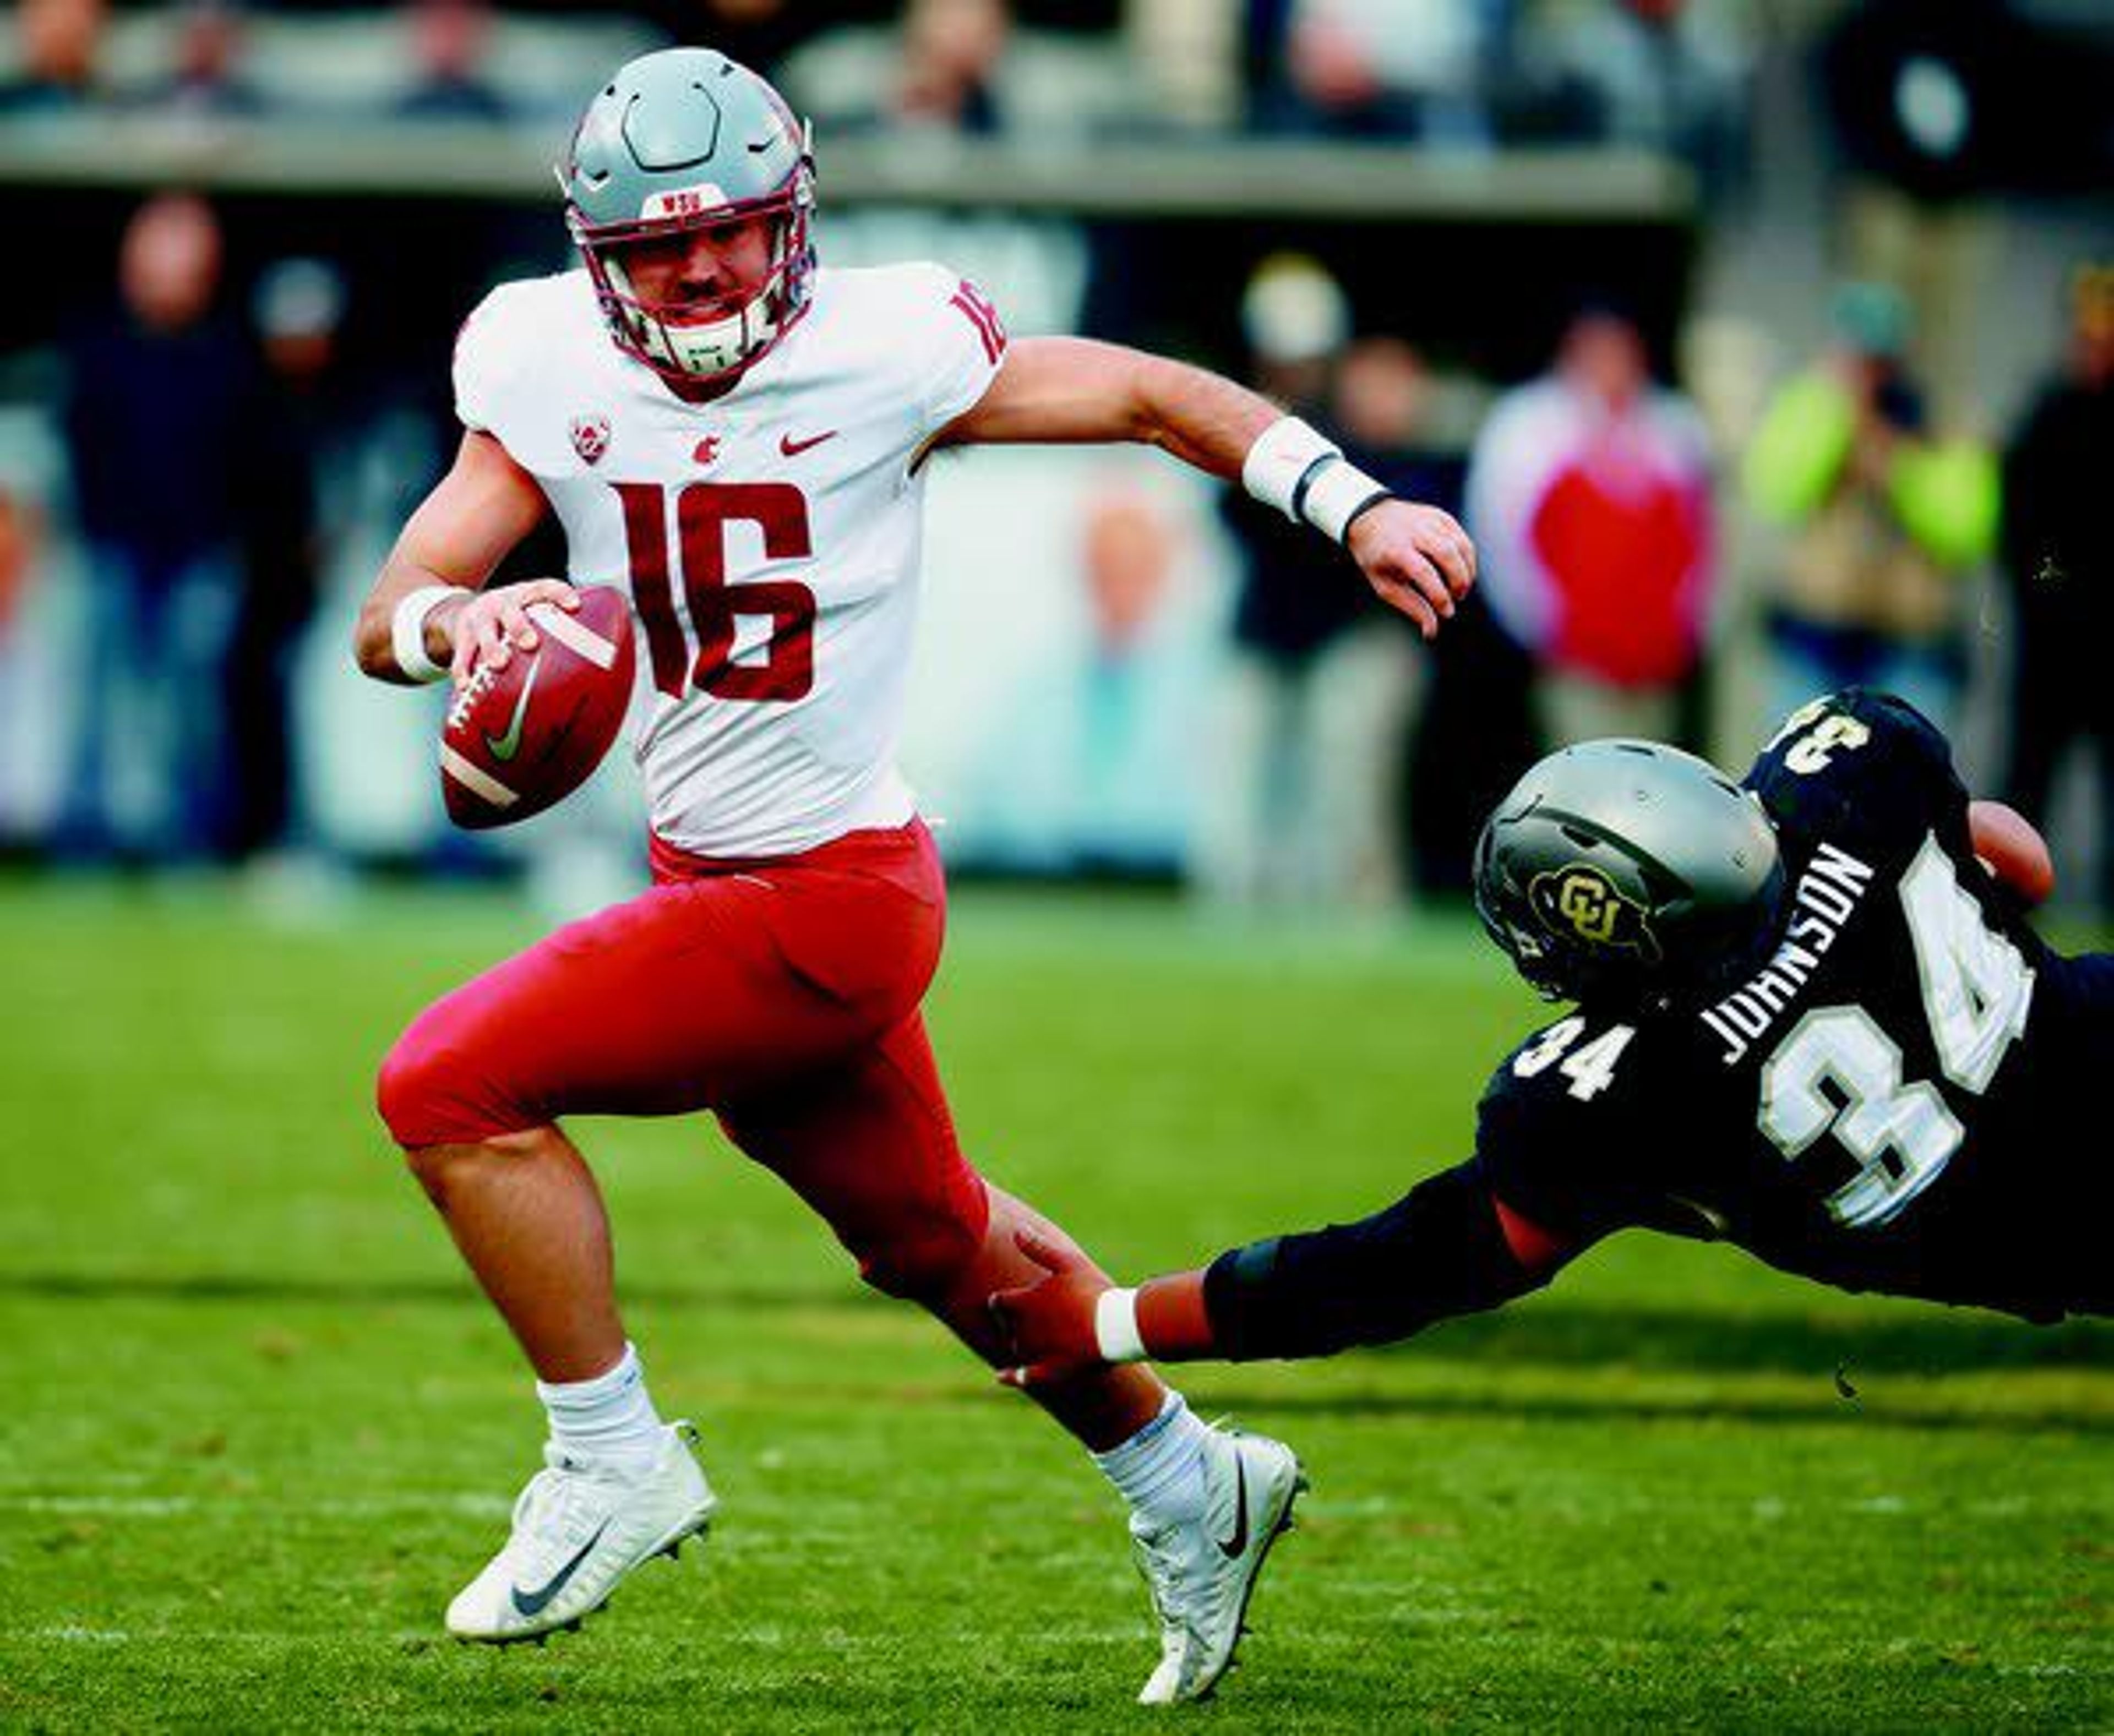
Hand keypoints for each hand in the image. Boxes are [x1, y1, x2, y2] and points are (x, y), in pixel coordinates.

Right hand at [443, 578, 578, 685]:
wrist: (464, 612)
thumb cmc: (511, 618)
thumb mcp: (529, 611)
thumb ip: (556, 625)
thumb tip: (603, 656)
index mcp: (522, 596)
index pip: (544, 588)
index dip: (559, 594)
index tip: (574, 605)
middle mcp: (500, 605)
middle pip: (510, 612)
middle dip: (519, 627)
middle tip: (530, 643)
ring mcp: (478, 621)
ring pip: (483, 634)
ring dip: (491, 649)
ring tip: (499, 664)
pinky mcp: (461, 638)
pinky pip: (461, 656)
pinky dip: (464, 672)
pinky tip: (467, 687)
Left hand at [987, 1227, 1114, 1391]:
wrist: (1117, 1326)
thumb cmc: (1093, 1291)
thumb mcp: (1067, 1263)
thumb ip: (1038, 1248)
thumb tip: (1016, 1230)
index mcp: (1025, 1302)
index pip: (998, 1302)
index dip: (1002, 1301)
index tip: (1009, 1299)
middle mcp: (1024, 1329)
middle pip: (1007, 1327)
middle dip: (1012, 1322)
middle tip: (1030, 1316)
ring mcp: (1037, 1351)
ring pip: (1017, 1348)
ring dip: (1019, 1343)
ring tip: (1035, 1337)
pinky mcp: (1051, 1371)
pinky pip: (1025, 1377)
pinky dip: (1012, 1377)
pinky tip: (1001, 1376)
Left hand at [1347, 500, 1476, 639]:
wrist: (1369, 518)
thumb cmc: (1376, 557)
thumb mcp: (1384, 585)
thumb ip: (1411, 607)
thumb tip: (1431, 632)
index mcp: (1395, 548)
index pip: (1424, 572)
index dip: (1439, 594)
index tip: (1447, 612)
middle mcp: (1414, 530)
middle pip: (1447, 554)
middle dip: (1459, 580)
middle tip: (1458, 598)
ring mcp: (1429, 520)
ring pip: (1460, 545)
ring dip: (1467, 571)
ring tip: (1460, 588)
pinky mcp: (1441, 516)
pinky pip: (1462, 538)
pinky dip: (1467, 558)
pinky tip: (1462, 572)